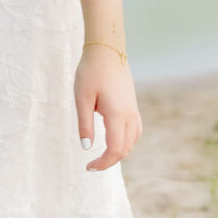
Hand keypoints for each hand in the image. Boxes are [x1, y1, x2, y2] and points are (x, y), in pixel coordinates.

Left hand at [74, 43, 140, 170]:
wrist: (107, 50)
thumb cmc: (91, 72)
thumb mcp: (82, 98)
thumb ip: (85, 124)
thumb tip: (86, 147)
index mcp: (117, 115)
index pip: (115, 149)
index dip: (103, 163)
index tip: (88, 167)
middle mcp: (129, 115)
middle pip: (125, 149)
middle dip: (110, 161)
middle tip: (91, 165)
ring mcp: (134, 109)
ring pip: (132, 141)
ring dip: (119, 152)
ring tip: (102, 155)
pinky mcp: (133, 105)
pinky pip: (135, 130)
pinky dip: (126, 141)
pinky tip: (114, 140)